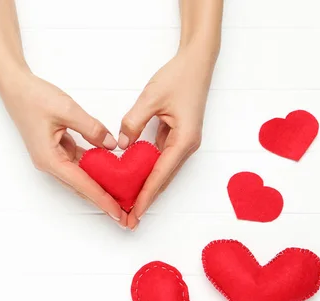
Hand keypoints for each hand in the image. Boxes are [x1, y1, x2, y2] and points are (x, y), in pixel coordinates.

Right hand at [0, 70, 127, 226]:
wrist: (16, 87)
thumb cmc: (34, 98)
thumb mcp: (68, 110)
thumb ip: (92, 128)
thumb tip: (111, 145)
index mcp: (50, 159)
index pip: (82, 184)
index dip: (102, 199)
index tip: (117, 212)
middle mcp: (50, 164)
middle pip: (81, 187)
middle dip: (103, 200)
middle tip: (124, 213)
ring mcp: (53, 158)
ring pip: (81, 177)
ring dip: (100, 186)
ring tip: (121, 195)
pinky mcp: (57, 150)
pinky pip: (79, 164)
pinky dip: (94, 168)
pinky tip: (110, 172)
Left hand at [118, 42, 218, 229]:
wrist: (197, 63)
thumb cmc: (179, 77)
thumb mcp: (152, 97)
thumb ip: (134, 122)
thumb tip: (122, 145)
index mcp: (184, 140)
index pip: (160, 174)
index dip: (146, 195)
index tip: (134, 212)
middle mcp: (187, 146)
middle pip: (163, 179)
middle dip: (145, 199)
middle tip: (129, 219)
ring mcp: (183, 143)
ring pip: (162, 172)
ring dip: (146, 188)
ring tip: (129, 206)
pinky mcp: (178, 137)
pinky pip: (160, 160)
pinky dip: (147, 172)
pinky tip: (134, 181)